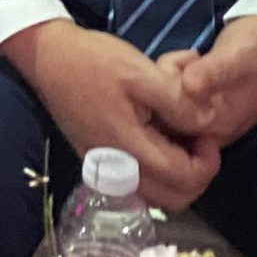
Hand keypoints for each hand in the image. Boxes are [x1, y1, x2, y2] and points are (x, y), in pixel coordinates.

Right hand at [0, 20, 219, 210]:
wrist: (47, 57)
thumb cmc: (94, 61)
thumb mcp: (142, 72)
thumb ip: (179, 101)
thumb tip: (209, 121)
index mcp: (130, 148)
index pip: (185, 178)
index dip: (208, 160)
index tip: (207, 131)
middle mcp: (118, 168)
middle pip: (175, 199)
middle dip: (197, 175)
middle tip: (198, 141)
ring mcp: (106, 168)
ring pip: (158, 195)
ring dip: (178, 176)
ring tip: (180, 139)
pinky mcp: (99, 160)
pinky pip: (140, 182)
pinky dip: (158, 171)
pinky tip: (157, 138)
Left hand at [171, 17, 256, 149]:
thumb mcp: (239, 55)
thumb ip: (214, 72)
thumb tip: (188, 86)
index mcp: (219, 125)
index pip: (170, 125)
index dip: (161, 95)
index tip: (170, 66)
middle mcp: (211, 129)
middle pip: (164, 117)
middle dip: (162, 85)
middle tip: (184, 58)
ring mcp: (208, 115)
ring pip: (166, 104)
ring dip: (167, 76)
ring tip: (190, 56)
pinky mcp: (205, 100)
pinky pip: (174, 95)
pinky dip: (174, 75)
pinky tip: (189, 58)